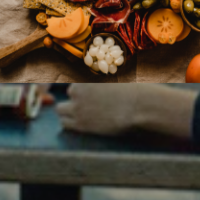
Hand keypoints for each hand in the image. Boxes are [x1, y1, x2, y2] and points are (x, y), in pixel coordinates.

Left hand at [56, 84, 198, 139]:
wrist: (139, 106)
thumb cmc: (135, 91)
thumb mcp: (118, 78)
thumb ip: (105, 80)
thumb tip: (102, 79)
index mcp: (88, 77)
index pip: (74, 82)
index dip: (82, 90)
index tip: (89, 95)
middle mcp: (79, 90)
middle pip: (68, 94)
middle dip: (75, 99)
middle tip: (87, 104)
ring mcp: (78, 107)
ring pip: (61, 110)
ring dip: (70, 111)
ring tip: (84, 115)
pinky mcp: (81, 123)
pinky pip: (65, 123)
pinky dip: (71, 123)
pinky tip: (83, 123)